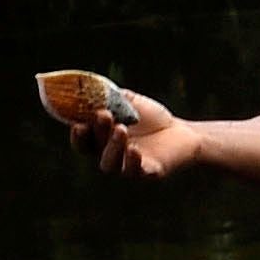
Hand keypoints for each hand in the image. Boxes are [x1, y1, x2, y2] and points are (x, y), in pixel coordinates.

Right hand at [69, 92, 209, 180]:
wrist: (182, 132)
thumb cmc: (151, 118)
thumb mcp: (129, 102)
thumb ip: (110, 97)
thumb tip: (92, 87)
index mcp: (101, 141)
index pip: (82, 142)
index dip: (77, 135)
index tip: (78, 123)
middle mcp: (110, 156)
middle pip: (95, 149)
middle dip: (98, 131)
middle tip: (104, 115)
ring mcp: (127, 167)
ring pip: (110, 164)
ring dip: (113, 146)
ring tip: (121, 129)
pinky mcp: (148, 173)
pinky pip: (135, 172)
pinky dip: (132, 162)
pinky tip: (134, 149)